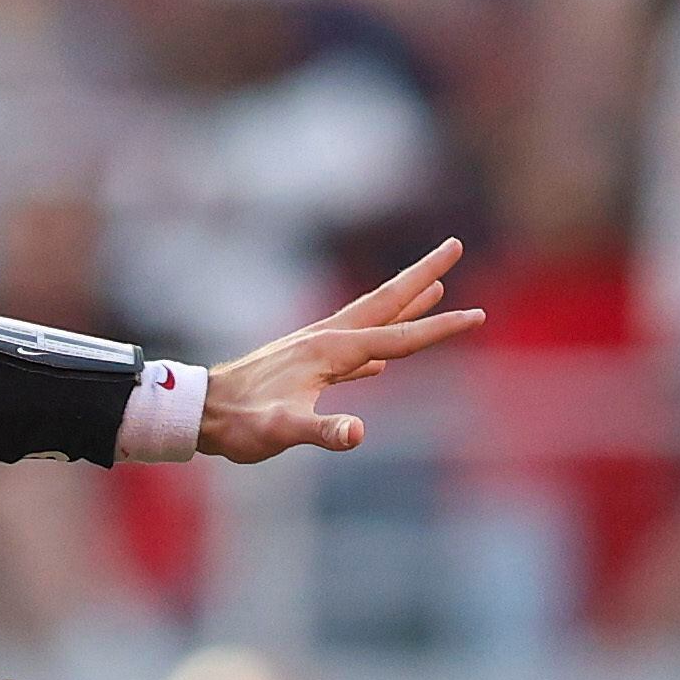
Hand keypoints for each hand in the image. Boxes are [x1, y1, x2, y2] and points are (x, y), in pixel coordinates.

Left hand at [198, 237, 485, 461]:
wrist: (200, 411)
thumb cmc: (239, 423)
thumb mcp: (281, 432)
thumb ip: (321, 432)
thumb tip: (356, 435)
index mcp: (333, 350)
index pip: (400, 337)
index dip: (441, 329)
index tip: (479, 315)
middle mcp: (327, 338)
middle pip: (387, 301)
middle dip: (424, 275)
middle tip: (454, 244)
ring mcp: (316, 347)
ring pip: (371, 317)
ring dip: (405, 300)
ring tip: (435, 286)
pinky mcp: (306, 364)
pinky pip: (354, 347)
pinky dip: (376, 342)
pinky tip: (382, 358)